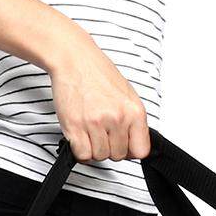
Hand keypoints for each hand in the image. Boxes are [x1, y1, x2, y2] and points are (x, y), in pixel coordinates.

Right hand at [47, 30, 149, 162]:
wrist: (74, 59)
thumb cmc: (98, 74)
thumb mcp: (127, 95)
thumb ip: (133, 122)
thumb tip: (133, 145)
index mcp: (134, 111)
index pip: (141, 150)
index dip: (131, 151)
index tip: (124, 145)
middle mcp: (117, 118)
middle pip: (118, 156)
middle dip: (110, 148)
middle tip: (102, 132)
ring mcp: (96, 123)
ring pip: (100, 157)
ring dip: (94, 148)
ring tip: (90, 131)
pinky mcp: (75, 126)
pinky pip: (82, 155)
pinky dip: (80, 150)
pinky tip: (81, 136)